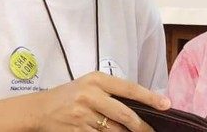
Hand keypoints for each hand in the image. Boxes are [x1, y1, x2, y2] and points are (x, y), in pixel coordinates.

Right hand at [33, 71, 169, 130]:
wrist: (40, 109)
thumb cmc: (70, 95)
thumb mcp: (90, 84)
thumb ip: (112, 92)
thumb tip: (141, 104)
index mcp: (97, 80)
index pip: (129, 88)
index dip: (150, 97)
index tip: (167, 104)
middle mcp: (90, 95)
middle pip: (124, 114)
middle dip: (141, 126)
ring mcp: (83, 115)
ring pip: (114, 130)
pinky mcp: (77, 131)